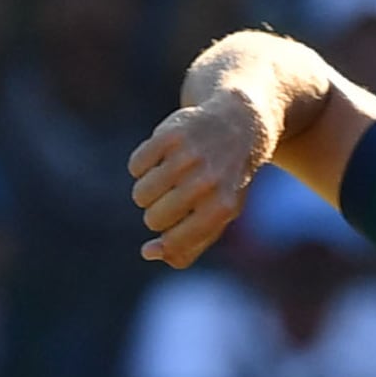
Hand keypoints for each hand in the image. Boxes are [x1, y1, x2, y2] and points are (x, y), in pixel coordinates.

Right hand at [128, 85, 277, 267]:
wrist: (239, 124)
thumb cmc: (225, 180)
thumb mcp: (218, 217)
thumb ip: (188, 245)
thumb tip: (148, 252)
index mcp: (222, 208)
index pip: (173, 242)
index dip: (168, 238)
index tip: (179, 224)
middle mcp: (207, 181)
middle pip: (153, 219)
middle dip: (158, 212)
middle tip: (178, 195)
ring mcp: (188, 156)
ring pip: (141, 194)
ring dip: (149, 190)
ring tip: (169, 177)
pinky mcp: (171, 134)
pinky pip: (136, 166)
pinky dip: (144, 165)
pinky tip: (163, 157)